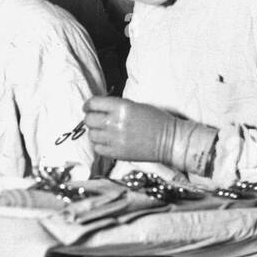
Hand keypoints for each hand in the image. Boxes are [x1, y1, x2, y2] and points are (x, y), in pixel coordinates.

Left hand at [83, 95, 215, 172]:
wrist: (169, 140)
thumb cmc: (156, 121)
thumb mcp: (136, 106)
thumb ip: (116, 106)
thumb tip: (98, 108)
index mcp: (122, 107)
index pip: (93, 103)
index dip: (88, 105)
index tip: (87, 107)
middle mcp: (115, 123)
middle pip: (89, 120)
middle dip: (90, 119)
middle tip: (95, 120)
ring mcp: (115, 139)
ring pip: (91, 135)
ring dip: (95, 133)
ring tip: (103, 132)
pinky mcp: (116, 153)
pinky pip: (98, 149)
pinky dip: (99, 145)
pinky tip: (107, 142)